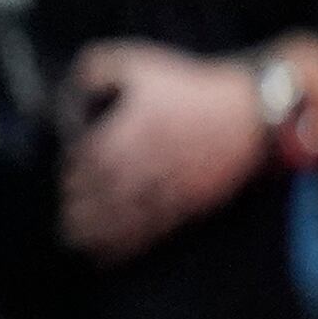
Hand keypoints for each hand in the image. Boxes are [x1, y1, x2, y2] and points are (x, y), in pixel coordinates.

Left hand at [59, 41, 271, 258]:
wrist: (253, 110)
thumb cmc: (190, 85)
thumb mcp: (133, 63)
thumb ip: (90, 74)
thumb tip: (68, 105)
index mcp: (122, 134)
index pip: (81, 162)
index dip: (70, 173)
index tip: (66, 177)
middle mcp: (140, 166)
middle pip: (96, 196)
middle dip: (77, 209)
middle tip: (65, 219)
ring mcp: (164, 188)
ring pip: (119, 218)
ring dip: (94, 233)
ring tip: (76, 242)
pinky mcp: (187, 203)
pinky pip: (149, 230)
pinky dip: (125, 245)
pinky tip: (107, 255)